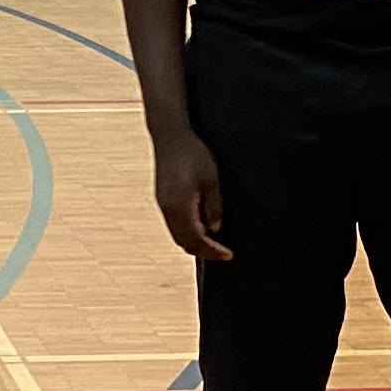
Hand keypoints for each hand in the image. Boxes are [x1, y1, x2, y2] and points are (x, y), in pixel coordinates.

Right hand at [149, 123, 233, 261]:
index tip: (228, 254)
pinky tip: (200, 224)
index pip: (197, 240)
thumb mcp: (211, 180)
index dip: (213, 251)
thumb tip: (215, 228)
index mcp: (180, 207)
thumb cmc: (192, 153)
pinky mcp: (162, 198)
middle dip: (203, 251)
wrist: (169, 136)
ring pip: (177, 235)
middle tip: (222, 252)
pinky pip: (173, 224)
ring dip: (194, 241)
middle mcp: (167, 209)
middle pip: (184, 242)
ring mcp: (162, 204)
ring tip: (213, 240)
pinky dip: (187, 231)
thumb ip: (213, 207)